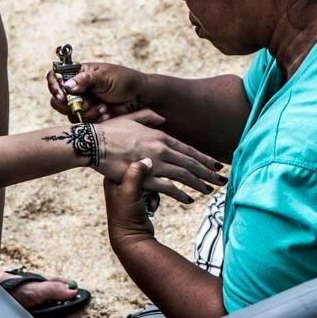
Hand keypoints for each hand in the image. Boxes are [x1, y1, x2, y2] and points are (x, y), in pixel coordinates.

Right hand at [47, 62, 146, 122]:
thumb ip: (85, 80)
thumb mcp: (105, 77)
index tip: (62, 95)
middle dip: (70, 105)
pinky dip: (94, 120)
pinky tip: (106, 114)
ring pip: (69, 113)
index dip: (54, 87)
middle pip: (57, 100)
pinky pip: (81, 122)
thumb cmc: (125, 81)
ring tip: (103, 108)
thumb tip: (67, 86)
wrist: (140, 98)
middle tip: (86, 104)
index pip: (55, 77)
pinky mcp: (89, 116)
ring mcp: (82, 103)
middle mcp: (77, 89)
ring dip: (86, 113)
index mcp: (78, 74)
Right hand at [95, 110, 225, 202]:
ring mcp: (154, 164)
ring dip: (200, 183)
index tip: (217, 164)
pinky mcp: (145, 178)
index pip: (189, 149)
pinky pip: (169, 188)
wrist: (93, 144)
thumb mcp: (131, 118)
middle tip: (223, 179)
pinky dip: (181, 194)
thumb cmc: (109, 131)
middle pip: (192, 163)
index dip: (204, 158)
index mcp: (160, 136)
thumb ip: (149, 117)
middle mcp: (162, 149)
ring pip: (184, 176)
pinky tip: (190, 199)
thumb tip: (162, 119)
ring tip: (211, 190)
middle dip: (209, 172)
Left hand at [105, 158, 155, 247]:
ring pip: (149, 180)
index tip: (151, 168)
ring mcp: (128, 191)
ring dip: (154, 190)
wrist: (131, 239)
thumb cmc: (126, 216)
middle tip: (149, 190)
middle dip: (151, 181)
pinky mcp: (138, 199)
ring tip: (149, 202)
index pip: (128, 160)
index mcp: (111, 177)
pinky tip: (152, 206)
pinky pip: (152, 190)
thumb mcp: (129, 192)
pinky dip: (154, 197)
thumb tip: (147, 159)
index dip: (141, 163)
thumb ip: (136, 173)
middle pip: (141, 171)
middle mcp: (118, 182)